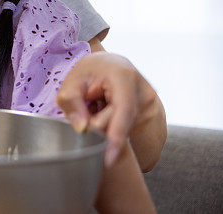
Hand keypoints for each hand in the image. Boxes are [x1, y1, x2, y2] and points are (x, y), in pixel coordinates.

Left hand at [56, 52, 162, 167]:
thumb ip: (71, 102)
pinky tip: (107, 109)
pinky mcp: (151, 113)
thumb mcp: (73, 81)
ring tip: (98, 103)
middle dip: (99, 123)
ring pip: (124, 128)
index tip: (108, 159)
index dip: (115, 136)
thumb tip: (82, 128)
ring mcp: (151, 103)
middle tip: (88, 106)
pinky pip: (128, 128)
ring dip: (105, 123)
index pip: (123, 111)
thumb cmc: (90, 71)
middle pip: (120, 123)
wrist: (111, 64)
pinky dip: (113, 124)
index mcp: (125, 77)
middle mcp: (144, 90)